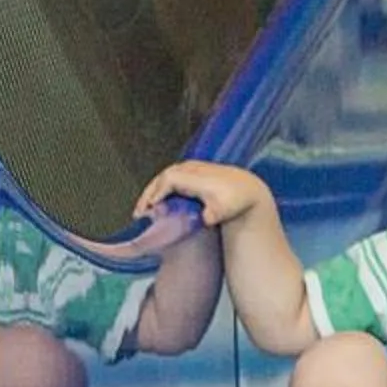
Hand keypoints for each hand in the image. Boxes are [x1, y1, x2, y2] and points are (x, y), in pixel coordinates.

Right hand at [136, 160, 268, 228]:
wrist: (247, 190)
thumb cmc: (235, 201)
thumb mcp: (225, 208)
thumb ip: (214, 213)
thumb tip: (207, 218)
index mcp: (196, 176)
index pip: (168, 180)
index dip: (156, 193)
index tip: (148, 210)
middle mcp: (191, 169)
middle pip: (162, 178)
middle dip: (149, 194)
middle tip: (139, 212)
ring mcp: (191, 168)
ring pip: (165, 177)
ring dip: (153, 191)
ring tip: (144, 208)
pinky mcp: (192, 171)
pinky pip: (171, 177)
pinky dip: (161, 188)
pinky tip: (158, 202)